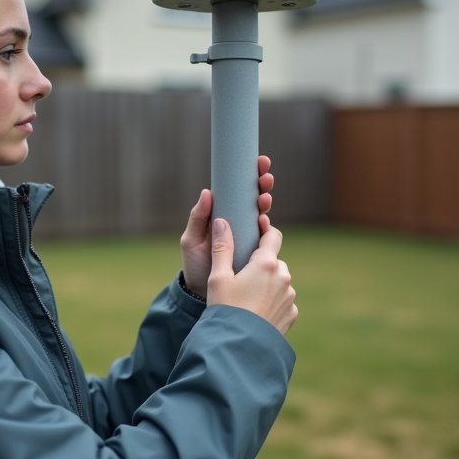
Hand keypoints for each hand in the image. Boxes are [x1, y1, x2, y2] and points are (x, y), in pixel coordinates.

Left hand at [180, 155, 273, 298]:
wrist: (201, 295)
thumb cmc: (194, 265)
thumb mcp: (191, 240)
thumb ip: (198, 218)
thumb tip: (207, 192)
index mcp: (222, 216)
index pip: (237, 191)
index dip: (250, 175)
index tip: (258, 163)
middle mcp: (238, 223)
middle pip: (253, 199)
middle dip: (262, 185)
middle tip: (265, 177)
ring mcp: (248, 238)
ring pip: (261, 215)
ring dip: (265, 203)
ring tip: (264, 198)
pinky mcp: (255, 254)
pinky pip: (265, 239)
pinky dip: (267, 228)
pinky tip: (263, 221)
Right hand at [207, 218, 296, 335]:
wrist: (239, 347)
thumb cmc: (226, 309)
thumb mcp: (218, 277)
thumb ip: (222, 247)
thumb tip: (222, 221)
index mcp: (266, 264)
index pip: (273, 236)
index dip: (265, 230)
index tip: (257, 227)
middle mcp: (284, 277)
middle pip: (274, 260)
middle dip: (261, 263)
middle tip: (242, 274)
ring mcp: (289, 297)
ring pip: (279, 281)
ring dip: (268, 283)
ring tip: (247, 296)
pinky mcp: (291, 314)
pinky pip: (282, 300)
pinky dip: (272, 301)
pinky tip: (256, 311)